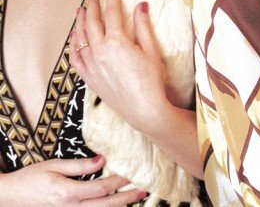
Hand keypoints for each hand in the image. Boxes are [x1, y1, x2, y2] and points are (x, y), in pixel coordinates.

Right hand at [0, 155, 145, 205]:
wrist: (11, 197)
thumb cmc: (31, 178)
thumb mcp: (54, 166)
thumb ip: (80, 165)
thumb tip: (102, 160)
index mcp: (68, 193)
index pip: (100, 189)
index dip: (117, 182)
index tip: (131, 174)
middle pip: (104, 205)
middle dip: (125, 198)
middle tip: (142, 191)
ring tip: (135, 200)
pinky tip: (114, 206)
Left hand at [70, 0, 166, 134]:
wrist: (144, 109)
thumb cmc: (151, 80)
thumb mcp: (151, 50)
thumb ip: (143, 26)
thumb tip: (141, 4)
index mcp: (116, 42)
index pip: (112, 13)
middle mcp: (100, 51)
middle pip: (92, 22)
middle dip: (91, 5)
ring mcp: (92, 65)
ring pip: (80, 38)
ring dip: (79, 22)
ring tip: (80, 10)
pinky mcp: (89, 78)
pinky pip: (75, 58)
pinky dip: (73, 45)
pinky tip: (74, 38)